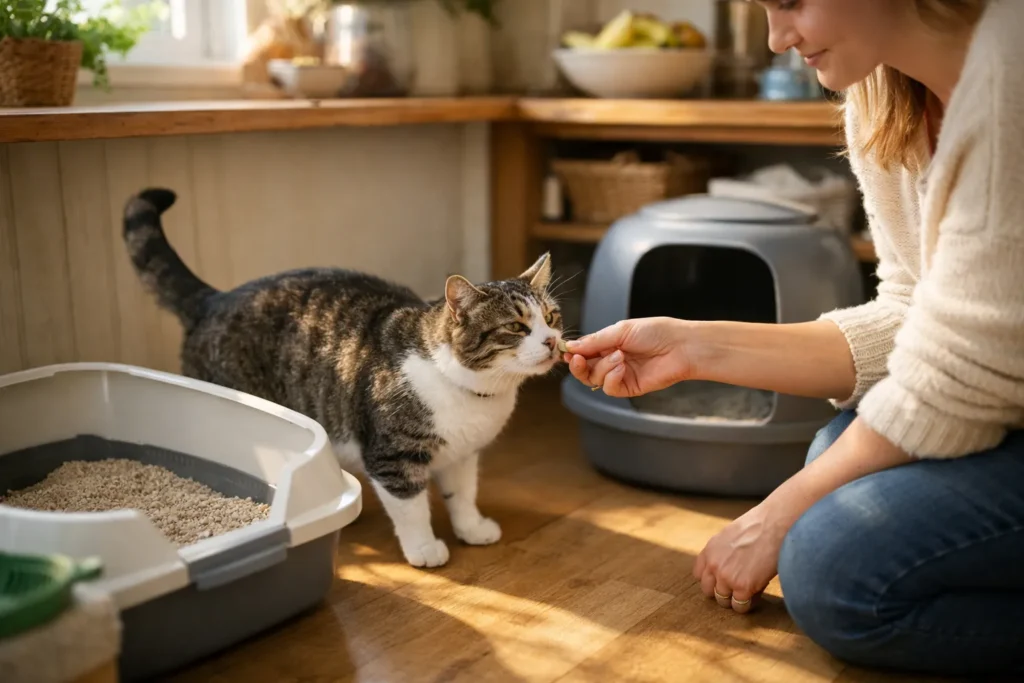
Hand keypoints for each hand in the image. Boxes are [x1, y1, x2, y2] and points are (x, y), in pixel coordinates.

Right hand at [564, 317, 692, 396]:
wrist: (680, 347)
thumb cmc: (656, 332)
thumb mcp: (621, 330)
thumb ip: (595, 341)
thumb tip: (571, 346)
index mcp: (609, 344)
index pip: (583, 352)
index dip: (573, 353)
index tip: (566, 351)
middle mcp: (612, 360)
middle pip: (584, 369)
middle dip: (578, 365)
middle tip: (576, 359)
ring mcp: (620, 375)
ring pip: (594, 379)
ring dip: (602, 368)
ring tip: (619, 356)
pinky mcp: (629, 388)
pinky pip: (609, 389)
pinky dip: (610, 378)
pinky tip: (621, 368)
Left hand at [692, 499, 791, 613]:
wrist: (774, 526)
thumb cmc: (759, 527)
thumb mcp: (731, 536)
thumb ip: (723, 553)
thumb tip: (729, 569)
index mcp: (709, 551)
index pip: (699, 575)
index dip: (712, 580)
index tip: (722, 581)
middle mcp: (713, 565)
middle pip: (709, 591)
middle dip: (722, 592)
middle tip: (736, 588)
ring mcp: (726, 578)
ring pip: (723, 601)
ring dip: (735, 599)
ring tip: (748, 592)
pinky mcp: (742, 587)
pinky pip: (740, 606)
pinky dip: (748, 604)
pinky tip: (757, 594)